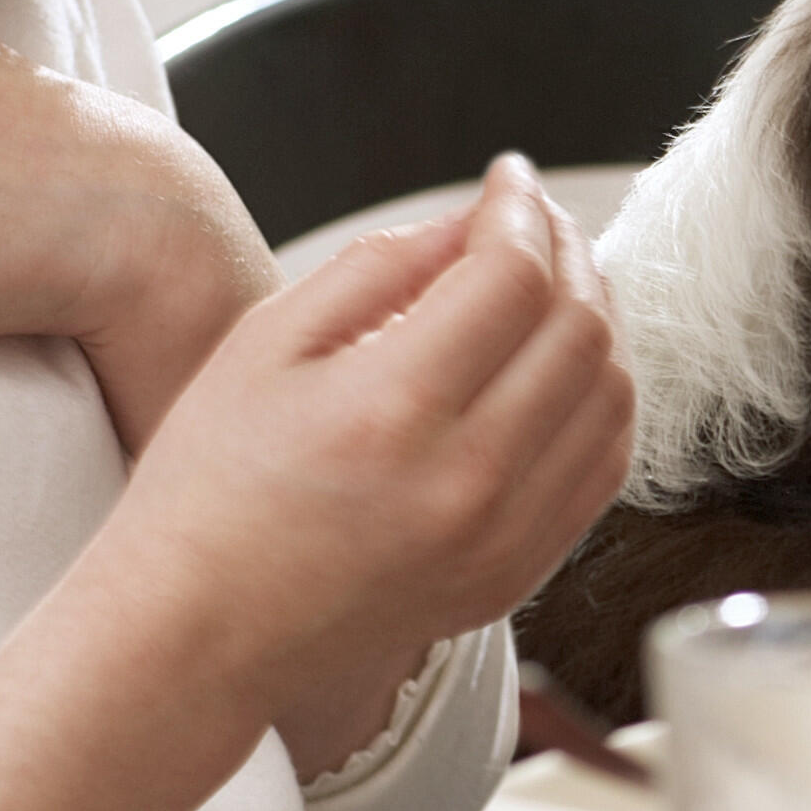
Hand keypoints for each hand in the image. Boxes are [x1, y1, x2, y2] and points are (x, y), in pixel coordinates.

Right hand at [101, 157, 633, 758]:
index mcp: (392, 409)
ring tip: (556, 281)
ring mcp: (504, 536)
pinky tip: (563, 365)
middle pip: (580, 328)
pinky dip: (601, 399)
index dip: (521, 208)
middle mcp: (467, 478)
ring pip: (611, 396)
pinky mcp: (518, 573)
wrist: (199, 632)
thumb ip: (381, 267)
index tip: (508, 178)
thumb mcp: (267, 345)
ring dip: (599, 320)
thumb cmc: (210, 489)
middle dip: (569, 250)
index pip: (513, 276)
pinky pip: (603, 467)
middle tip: (535, 219)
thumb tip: (474, 220)